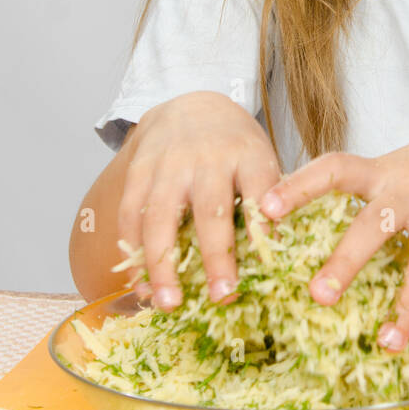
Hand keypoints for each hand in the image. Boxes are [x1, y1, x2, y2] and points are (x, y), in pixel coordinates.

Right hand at [117, 91, 280, 309]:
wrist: (192, 105)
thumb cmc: (235, 148)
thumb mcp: (260, 161)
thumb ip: (269, 202)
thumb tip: (277, 262)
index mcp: (247, 154)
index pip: (259, 189)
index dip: (264, 224)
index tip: (268, 262)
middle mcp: (208, 157)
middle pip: (211, 208)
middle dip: (217, 255)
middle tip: (222, 296)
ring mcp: (169, 163)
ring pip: (162, 216)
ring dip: (162, 264)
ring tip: (167, 304)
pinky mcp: (138, 171)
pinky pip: (131, 215)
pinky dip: (133, 253)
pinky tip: (140, 284)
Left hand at [259, 108, 408, 351]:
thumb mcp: (394, 165)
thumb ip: (358, 189)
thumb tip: (296, 227)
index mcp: (383, 173)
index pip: (334, 170)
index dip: (298, 187)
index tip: (264, 208)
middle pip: (374, 226)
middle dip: (346, 261)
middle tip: (318, 296)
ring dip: (406, 309)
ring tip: (386, 344)